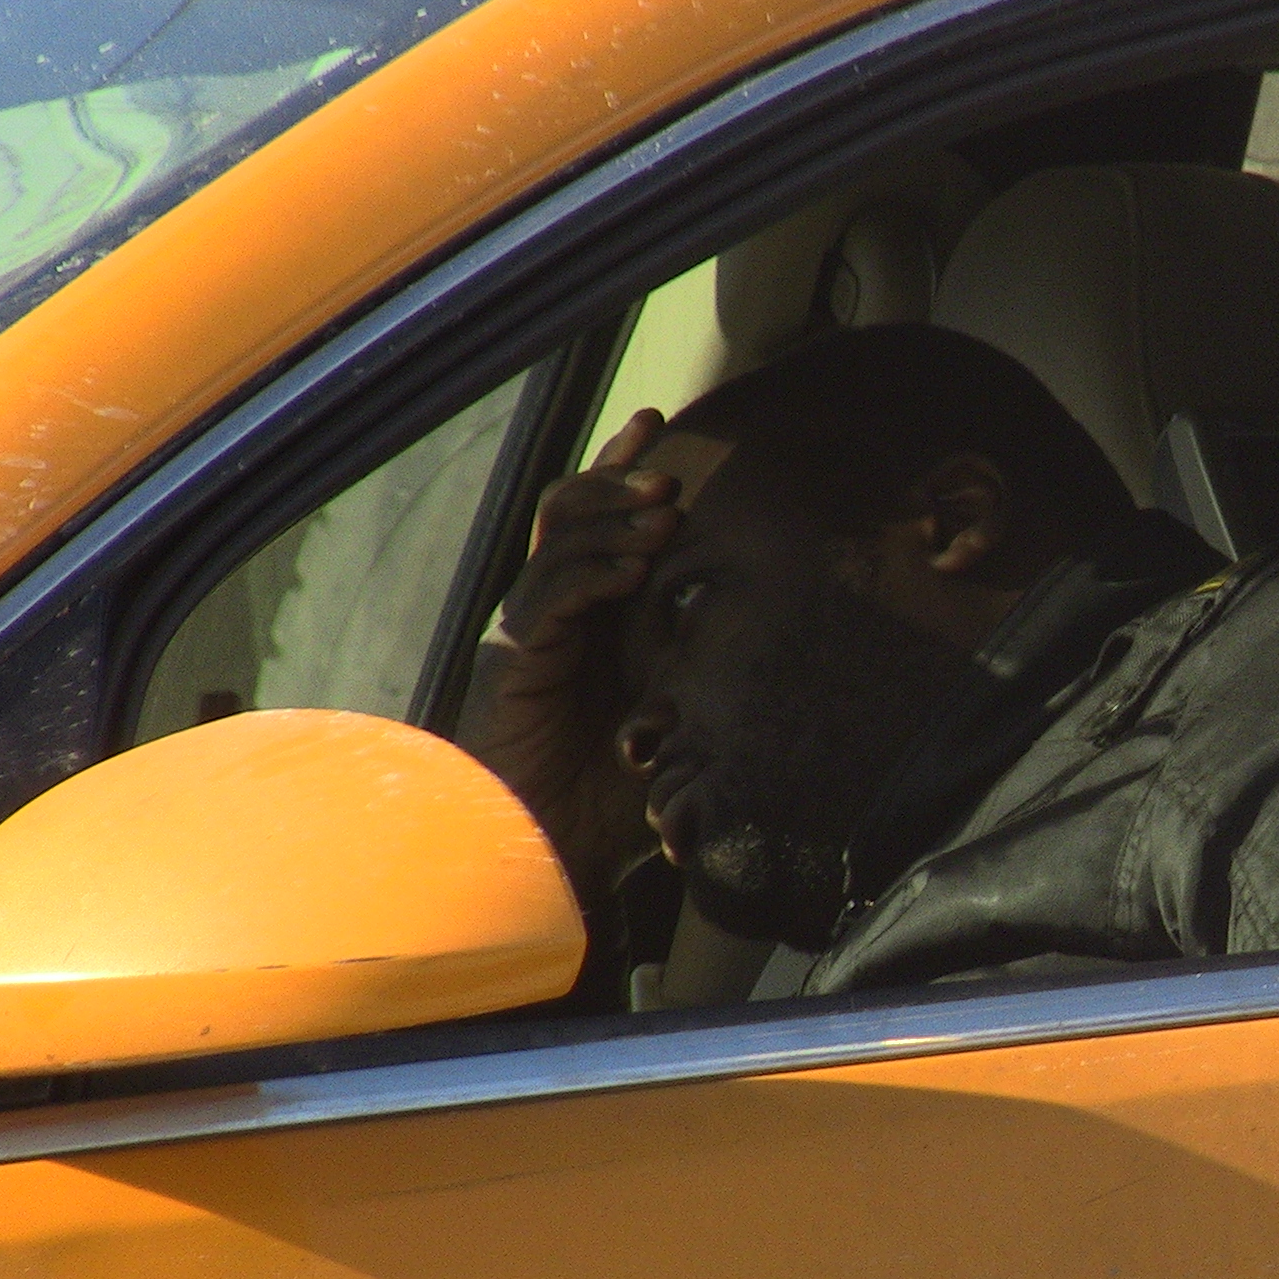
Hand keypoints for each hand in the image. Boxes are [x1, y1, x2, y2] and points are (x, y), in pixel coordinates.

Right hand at [466, 408, 681, 898]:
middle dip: (617, 483)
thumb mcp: (669, 710)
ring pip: (558, 543)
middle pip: (571, 511)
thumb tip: (763, 622)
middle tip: (664, 476)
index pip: (600, 519)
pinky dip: (590, 575)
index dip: (620, 471)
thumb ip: (693, 665)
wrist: (554, 849)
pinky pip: (546, 599)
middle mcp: (554, 611)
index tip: (654, 428)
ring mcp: (530, 631)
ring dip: (612, 522)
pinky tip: (632, 572)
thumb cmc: (610, 792)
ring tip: (662, 516)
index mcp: (589, 611)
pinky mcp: (516, 663)